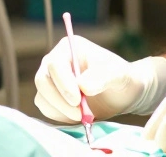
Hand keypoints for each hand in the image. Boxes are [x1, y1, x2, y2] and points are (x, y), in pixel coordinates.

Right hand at [33, 36, 165, 121]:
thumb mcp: (118, 73)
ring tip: (84, 116)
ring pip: (42, 97)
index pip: (55, 64)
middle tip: (79, 114)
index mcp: (69, 48)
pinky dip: (61, 117)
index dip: (63, 83)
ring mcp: (52, 81)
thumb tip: (82, 86)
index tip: (77, 100)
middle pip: (42, 80)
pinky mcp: (53, 99)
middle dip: (59, 100)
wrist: (124, 94)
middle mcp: (56, 62)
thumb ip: (102, 77)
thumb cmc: (121, 77)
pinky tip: (79, 117)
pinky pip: (47, 110)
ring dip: (60, 110)